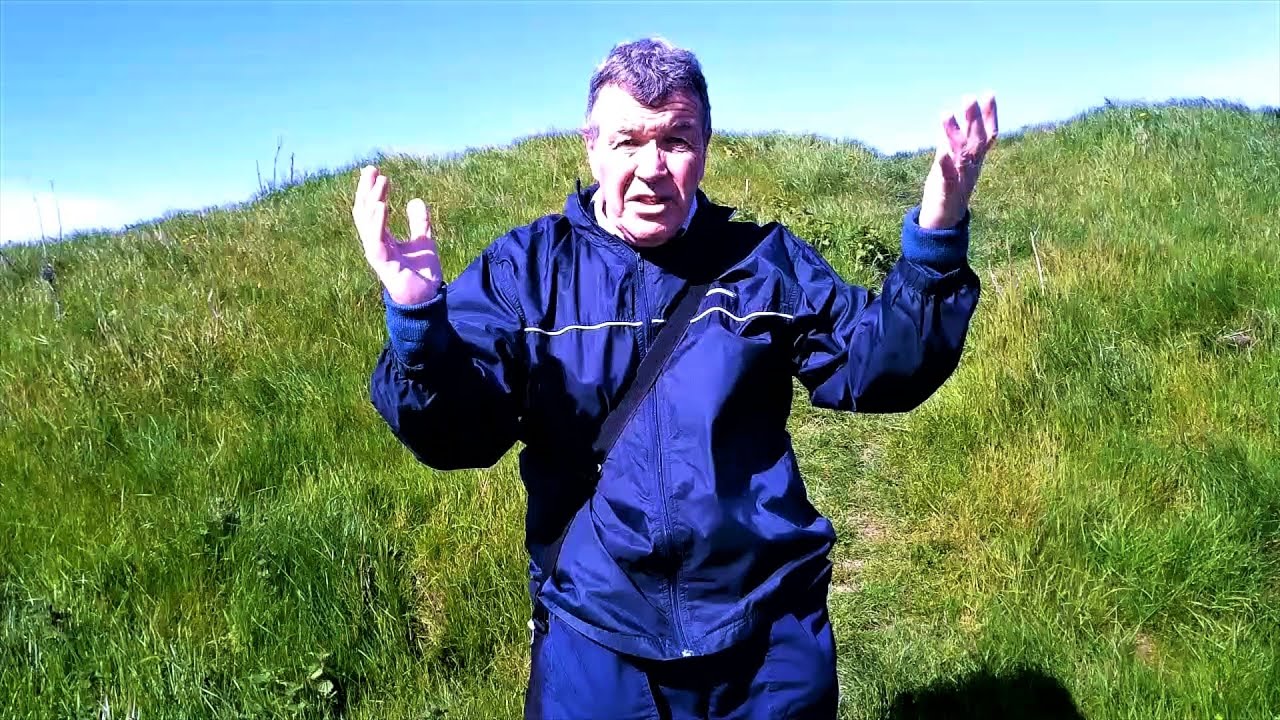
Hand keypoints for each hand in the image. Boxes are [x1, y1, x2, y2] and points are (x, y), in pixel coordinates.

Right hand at [352, 165, 442, 305]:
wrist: (427, 298)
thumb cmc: (422, 273)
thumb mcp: (424, 240)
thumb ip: (419, 222)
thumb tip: (416, 200)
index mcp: (382, 238)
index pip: (372, 210)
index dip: (374, 190)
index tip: (378, 172)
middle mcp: (375, 243)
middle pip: (365, 212)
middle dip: (366, 190)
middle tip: (371, 169)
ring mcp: (377, 253)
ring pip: (367, 223)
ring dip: (372, 201)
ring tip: (378, 182)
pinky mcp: (382, 263)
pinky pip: (375, 239)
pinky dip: (377, 222)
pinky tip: (380, 206)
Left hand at [919, 93, 997, 228]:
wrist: (943, 224)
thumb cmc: (946, 191)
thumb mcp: (949, 163)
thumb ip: (949, 143)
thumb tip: (949, 120)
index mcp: (974, 161)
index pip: (986, 135)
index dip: (989, 115)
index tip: (989, 93)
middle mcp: (971, 168)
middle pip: (976, 141)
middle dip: (974, 119)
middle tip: (969, 97)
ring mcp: (960, 180)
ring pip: (961, 156)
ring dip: (954, 134)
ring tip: (945, 113)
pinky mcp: (947, 194)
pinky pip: (949, 179)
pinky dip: (946, 166)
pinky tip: (942, 154)